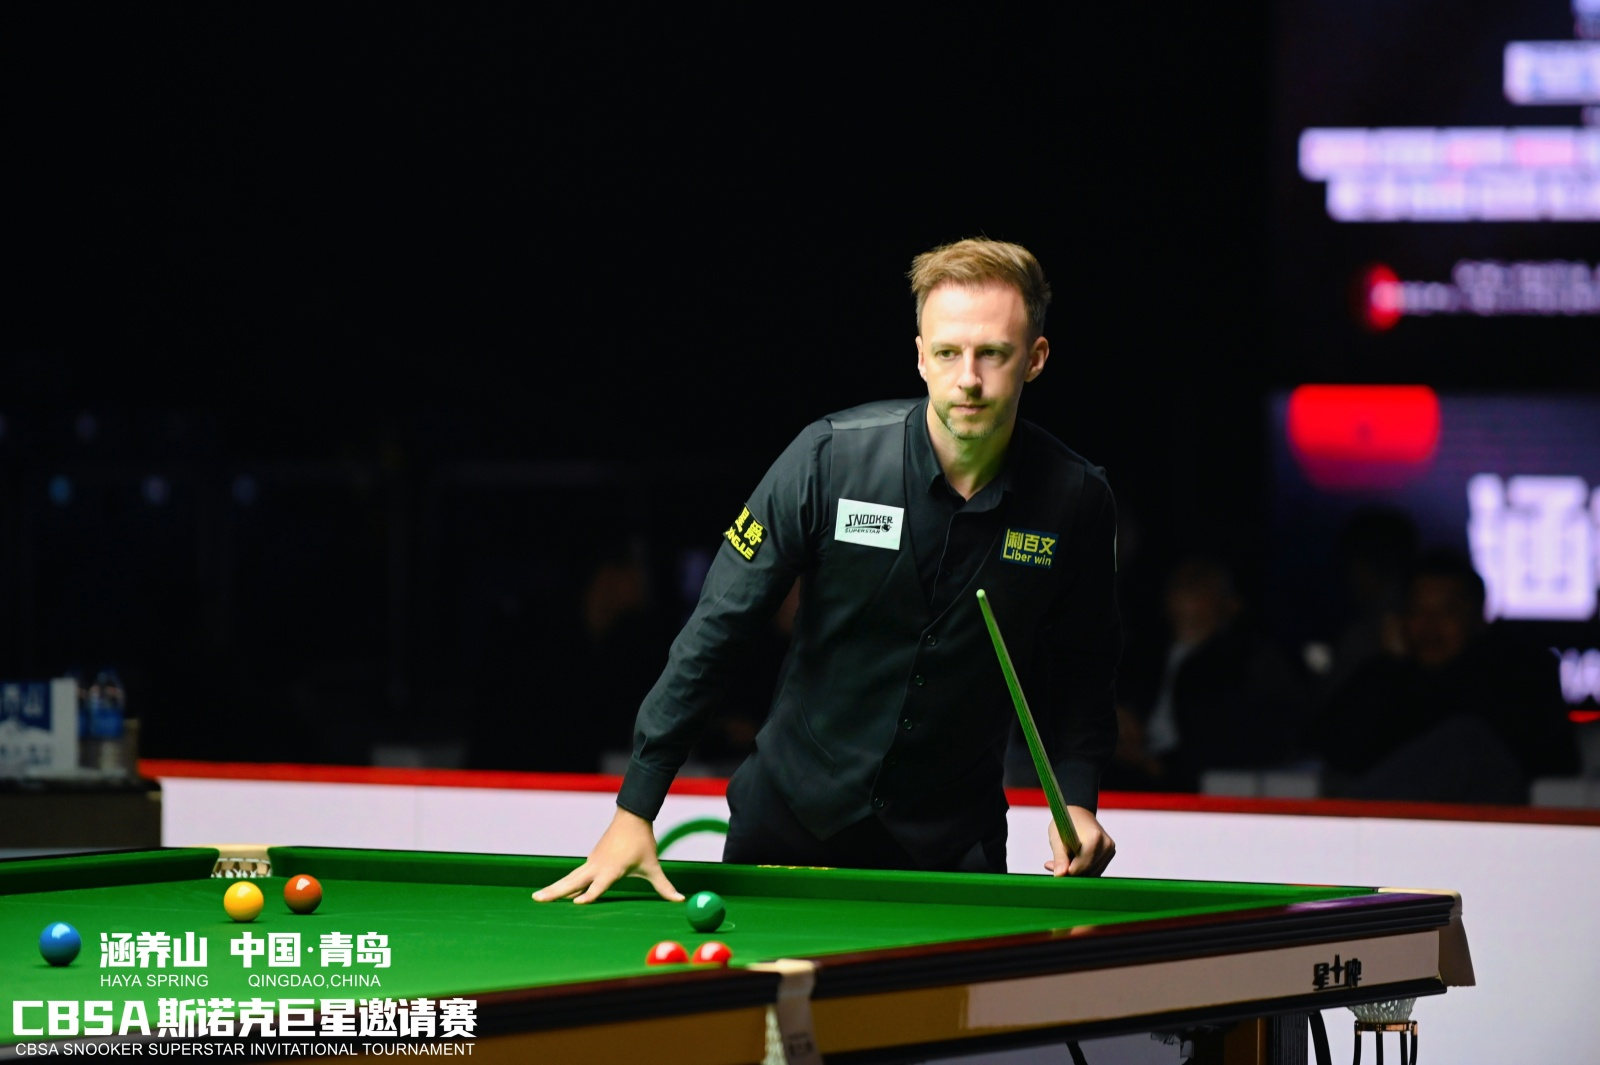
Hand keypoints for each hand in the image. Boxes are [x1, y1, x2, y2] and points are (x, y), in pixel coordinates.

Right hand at [532, 807, 684, 904]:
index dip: (589, 895)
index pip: (599, 886)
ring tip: (537, 898)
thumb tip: (681, 900)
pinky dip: (563, 883)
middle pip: (573, 882)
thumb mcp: (653, 866)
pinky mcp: (590, 860)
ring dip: (554, 887)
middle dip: (555, 891)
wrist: (631, 817)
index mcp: (613, 870)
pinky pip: (575, 874)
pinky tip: (554, 892)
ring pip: (570, 878)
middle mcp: (598, 866)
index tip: (576, 904)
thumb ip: (664, 886)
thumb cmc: (642, 843)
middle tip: (537, 900)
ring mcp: (591, 862)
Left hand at [1043, 805, 1114, 877]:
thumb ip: (1059, 858)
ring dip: (1076, 872)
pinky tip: (1070, 860)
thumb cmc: (1065, 823)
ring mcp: (1110, 849)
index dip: (1067, 872)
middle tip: (1051, 865)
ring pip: (1092, 872)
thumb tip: (1059, 875)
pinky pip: (1096, 869)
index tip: (1054, 869)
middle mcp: (1106, 845)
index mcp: (1094, 838)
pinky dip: (1083, 869)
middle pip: (1088, 871)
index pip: (1082, 866)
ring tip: (1060, 862)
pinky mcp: (1110, 853)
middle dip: (1071, 872)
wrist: (1078, 812)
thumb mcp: (1057, 839)